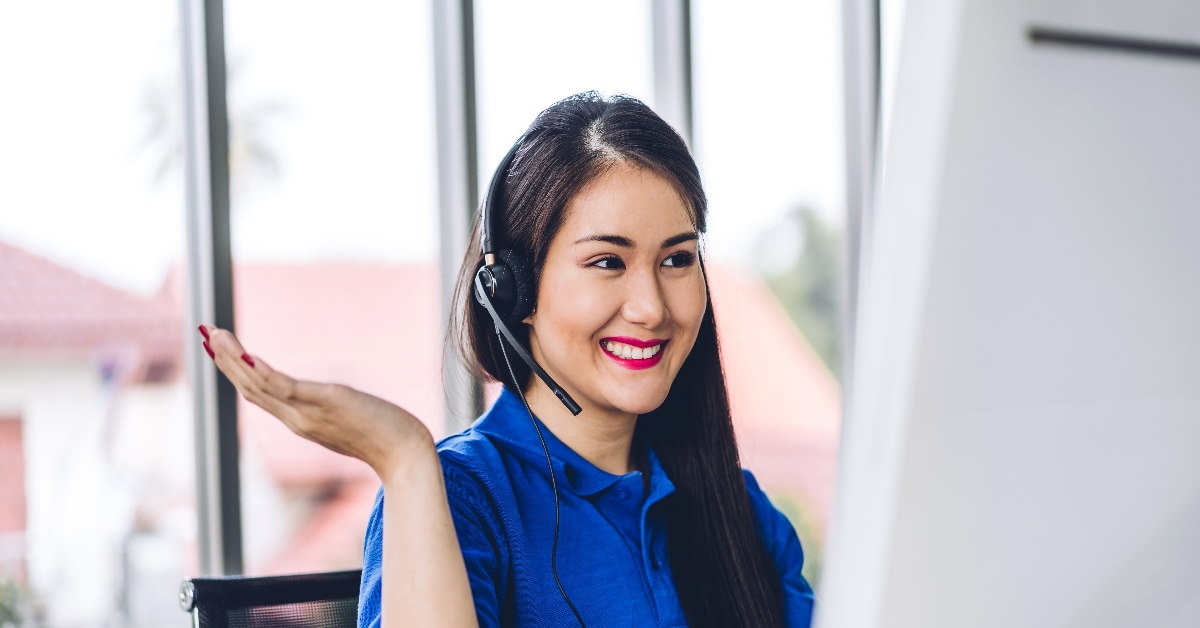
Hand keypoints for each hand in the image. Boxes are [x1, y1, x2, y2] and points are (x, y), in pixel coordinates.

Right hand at [197, 325, 434, 478]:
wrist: (406, 455)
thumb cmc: (383, 436)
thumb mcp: (346, 419)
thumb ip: (327, 409)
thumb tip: (324, 395)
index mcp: (299, 420)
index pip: (258, 393)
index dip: (234, 371)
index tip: (216, 348)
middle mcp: (297, 419)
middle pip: (250, 388)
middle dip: (225, 360)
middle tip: (204, 333)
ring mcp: (308, 413)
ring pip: (260, 385)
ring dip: (234, 359)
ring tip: (215, 335)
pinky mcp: (327, 402)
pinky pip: (287, 388)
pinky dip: (264, 372)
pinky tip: (247, 356)